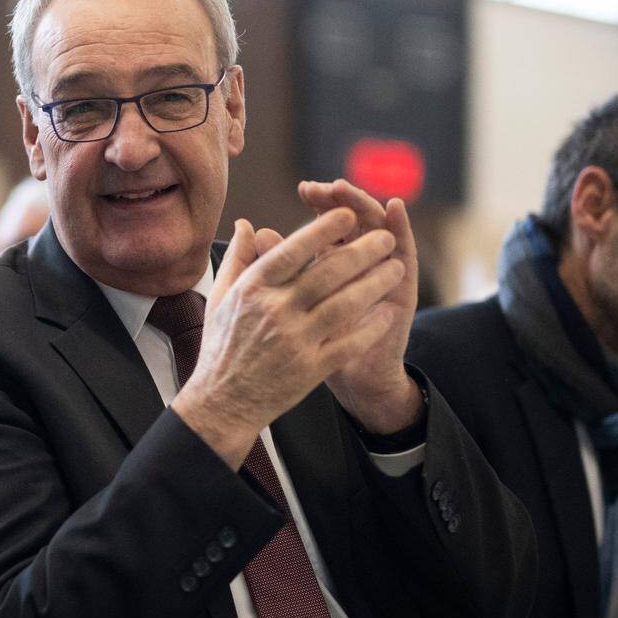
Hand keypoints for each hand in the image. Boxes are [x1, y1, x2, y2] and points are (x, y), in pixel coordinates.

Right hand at [172, 208, 406, 466]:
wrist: (221, 403)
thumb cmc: (222, 347)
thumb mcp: (221, 298)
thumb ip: (238, 258)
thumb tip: (247, 224)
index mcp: (254, 289)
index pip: (293, 250)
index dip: (323, 229)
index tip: (348, 214)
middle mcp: (274, 311)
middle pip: (327, 273)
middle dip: (363, 251)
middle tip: (386, 238)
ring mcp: (294, 341)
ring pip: (344, 304)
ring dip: (375, 284)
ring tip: (397, 269)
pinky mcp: (309, 370)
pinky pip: (348, 344)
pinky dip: (371, 328)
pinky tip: (388, 314)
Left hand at [297, 180, 422, 434]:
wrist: (350, 382)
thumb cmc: (315, 343)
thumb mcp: (291, 303)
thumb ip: (277, 267)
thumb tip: (255, 231)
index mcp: (333, 262)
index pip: (328, 224)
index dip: (320, 204)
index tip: (305, 189)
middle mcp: (361, 263)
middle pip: (355, 220)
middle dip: (342, 201)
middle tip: (329, 186)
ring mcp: (385, 272)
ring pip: (379, 229)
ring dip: (366, 206)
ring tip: (352, 190)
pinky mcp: (403, 287)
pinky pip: (406, 253)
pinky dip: (403, 228)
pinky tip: (395, 208)